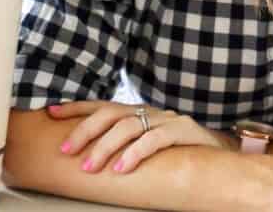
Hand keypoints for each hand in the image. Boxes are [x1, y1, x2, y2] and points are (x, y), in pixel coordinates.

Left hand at [47, 101, 237, 173]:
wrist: (221, 150)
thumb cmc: (178, 150)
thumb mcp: (147, 143)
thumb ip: (124, 143)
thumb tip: (86, 155)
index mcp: (138, 112)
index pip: (102, 105)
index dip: (76, 107)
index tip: (50, 112)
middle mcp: (150, 111)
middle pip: (112, 112)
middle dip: (85, 130)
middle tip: (66, 150)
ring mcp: (167, 119)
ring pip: (130, 125)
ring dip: (105, 146)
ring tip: (90, 167)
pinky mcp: (184, 130)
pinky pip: (155, 139)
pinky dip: (135, 153)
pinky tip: (122, 168)